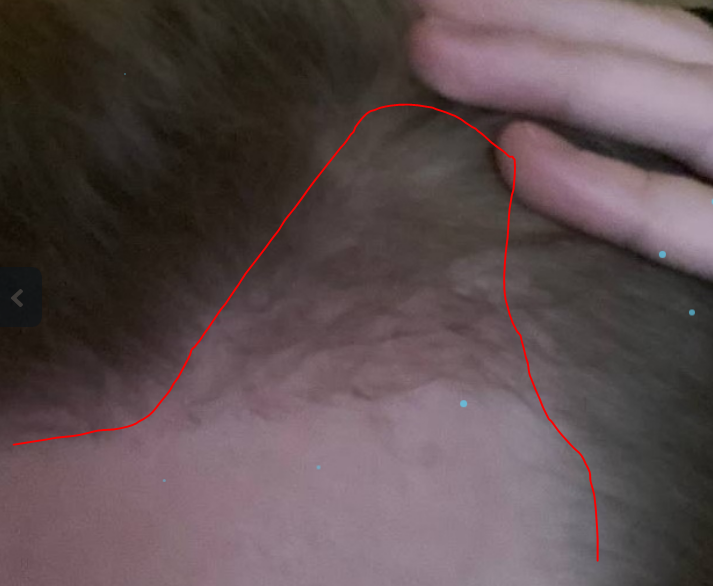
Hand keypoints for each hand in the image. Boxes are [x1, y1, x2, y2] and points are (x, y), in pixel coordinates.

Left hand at [410, 0, 712, 279]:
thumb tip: (522, 132)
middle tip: (428, 6)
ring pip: (660, 106)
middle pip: (643, 48)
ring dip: (541, 69)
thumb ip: (649, 154)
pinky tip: (515, 155)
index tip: (461, 0)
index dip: (553, 12)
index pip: (643, 40)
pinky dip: (604, 186)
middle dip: (534, 17)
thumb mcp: (701, 184)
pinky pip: (684, 224)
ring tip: (433, 51)